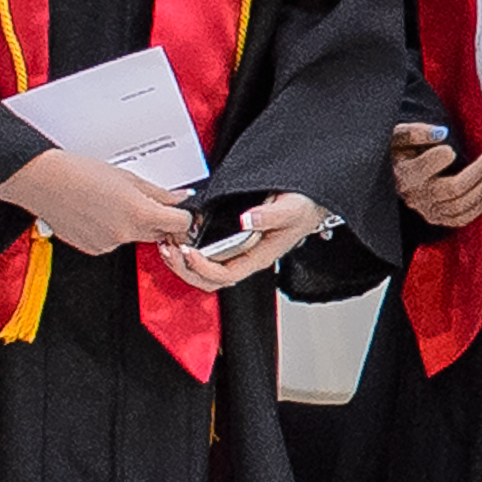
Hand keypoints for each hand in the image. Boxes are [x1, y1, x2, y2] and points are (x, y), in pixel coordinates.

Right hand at [0, 144, 193, 254]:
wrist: (44, 182)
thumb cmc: (80, 173)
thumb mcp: (128, 177)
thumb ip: (158, 192)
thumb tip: (180, 198)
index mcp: (139, 213)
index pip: (179, 224)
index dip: (182, 215)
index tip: (179, 209)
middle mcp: (125, 234)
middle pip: (159, 233)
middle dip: (159, 219)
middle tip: (146, 201)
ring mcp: (109, 244)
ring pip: (136, 237)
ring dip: (134, 224)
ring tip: (114, 202)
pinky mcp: (94, 249)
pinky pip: (115, 242)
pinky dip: (114, 230)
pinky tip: (100, 213)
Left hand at [160, 188, 329, 293]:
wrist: (313, 202)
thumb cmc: (306, 207)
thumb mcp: (293, 207)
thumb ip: (270, 214)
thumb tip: (248, 219)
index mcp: (260, 256)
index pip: (226, 274)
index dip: (203, 267)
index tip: (189, 251)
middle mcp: (248, 258)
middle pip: (210, 280)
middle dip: (185, 268)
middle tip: (170, 249)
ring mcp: (241, 253)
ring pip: (207, 272)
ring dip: (184, 262)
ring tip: (169, 245)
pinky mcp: (235, 244)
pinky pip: (209, 257)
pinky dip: (190, 252)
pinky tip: (182, 239)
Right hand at [394, 121, 481, 230]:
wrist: (394, 173)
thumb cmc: (400, 151)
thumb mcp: (399, 135)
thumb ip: (417, 132)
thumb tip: (441, 132)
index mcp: (406, 174)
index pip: (427, 168)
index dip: (443, 156)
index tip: (455, 146)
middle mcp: (417, 196)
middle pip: (454, 188)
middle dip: (480, 170)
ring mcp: (428, 210)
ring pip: (462, 205)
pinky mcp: (438, 218)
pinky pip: (462, 219)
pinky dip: (480, 206)